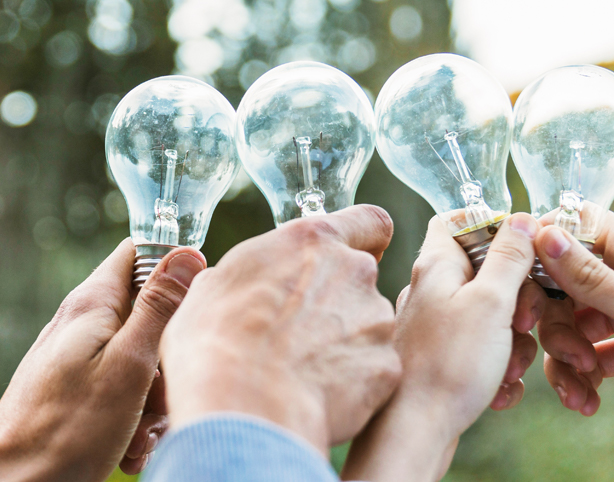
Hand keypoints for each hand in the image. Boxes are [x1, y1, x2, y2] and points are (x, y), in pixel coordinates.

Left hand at [0, 239, 204, 480]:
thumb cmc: (69, 429)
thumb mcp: (130, 362)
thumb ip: (159, 306)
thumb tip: (186, 255)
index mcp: (93, 304)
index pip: (139, 252)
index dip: (172, 266)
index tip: (193, 300)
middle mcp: (83, 323)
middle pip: (148, 312)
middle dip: (169, 350)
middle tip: (165, 388)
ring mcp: (79, 356)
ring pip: (141, 356)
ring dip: (155, 392)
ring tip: (144, 428)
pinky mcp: (78, 387)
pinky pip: (123, 386)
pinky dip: (135, 413)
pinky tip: (132, 442)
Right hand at [160, 205, 401, 454]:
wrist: (244, 408)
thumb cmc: (216, 344)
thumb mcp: (213, 288)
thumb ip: (250, 273)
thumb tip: (246, 284)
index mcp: (312, 241)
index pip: (369, 220)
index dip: (364, 239)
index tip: (347, 257)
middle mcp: (355, 271)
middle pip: (362, 278)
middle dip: (339, 299)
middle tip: (299, 331)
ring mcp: (377, 319)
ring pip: (370, 324)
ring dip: (346, 340)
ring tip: (302, 369)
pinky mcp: (386, 365)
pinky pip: (373, 367)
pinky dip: (353, 379)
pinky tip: (317, 393)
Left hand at [342, 213, 544, 481]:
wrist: (414, 433)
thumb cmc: (447, 366)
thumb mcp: (490, 302)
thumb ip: (508, 258)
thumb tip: (520, 218)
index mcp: (436, 265)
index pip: (458, 221)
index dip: (492, 228)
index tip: (521, 250)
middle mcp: (431, 290)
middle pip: (486, 272)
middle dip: (517, 299)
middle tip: (520, 323)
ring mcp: (434, 326)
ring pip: (490, 316)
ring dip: (512, 341)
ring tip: (506, 366)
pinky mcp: (441, 358)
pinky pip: (482, 350)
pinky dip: (497, 368)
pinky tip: (497, 388)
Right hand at [534, 212, 613, 448]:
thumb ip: (590, 277)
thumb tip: (544, 234)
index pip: (574, 227)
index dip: (542, 249)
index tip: (522, 284)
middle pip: (564, 283)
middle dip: (555, 322)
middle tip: (571, 355)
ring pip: (574, 323)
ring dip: (568, 357)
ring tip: (582, 389)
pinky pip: (592, 352)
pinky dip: (584, 376)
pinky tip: (588, 400)